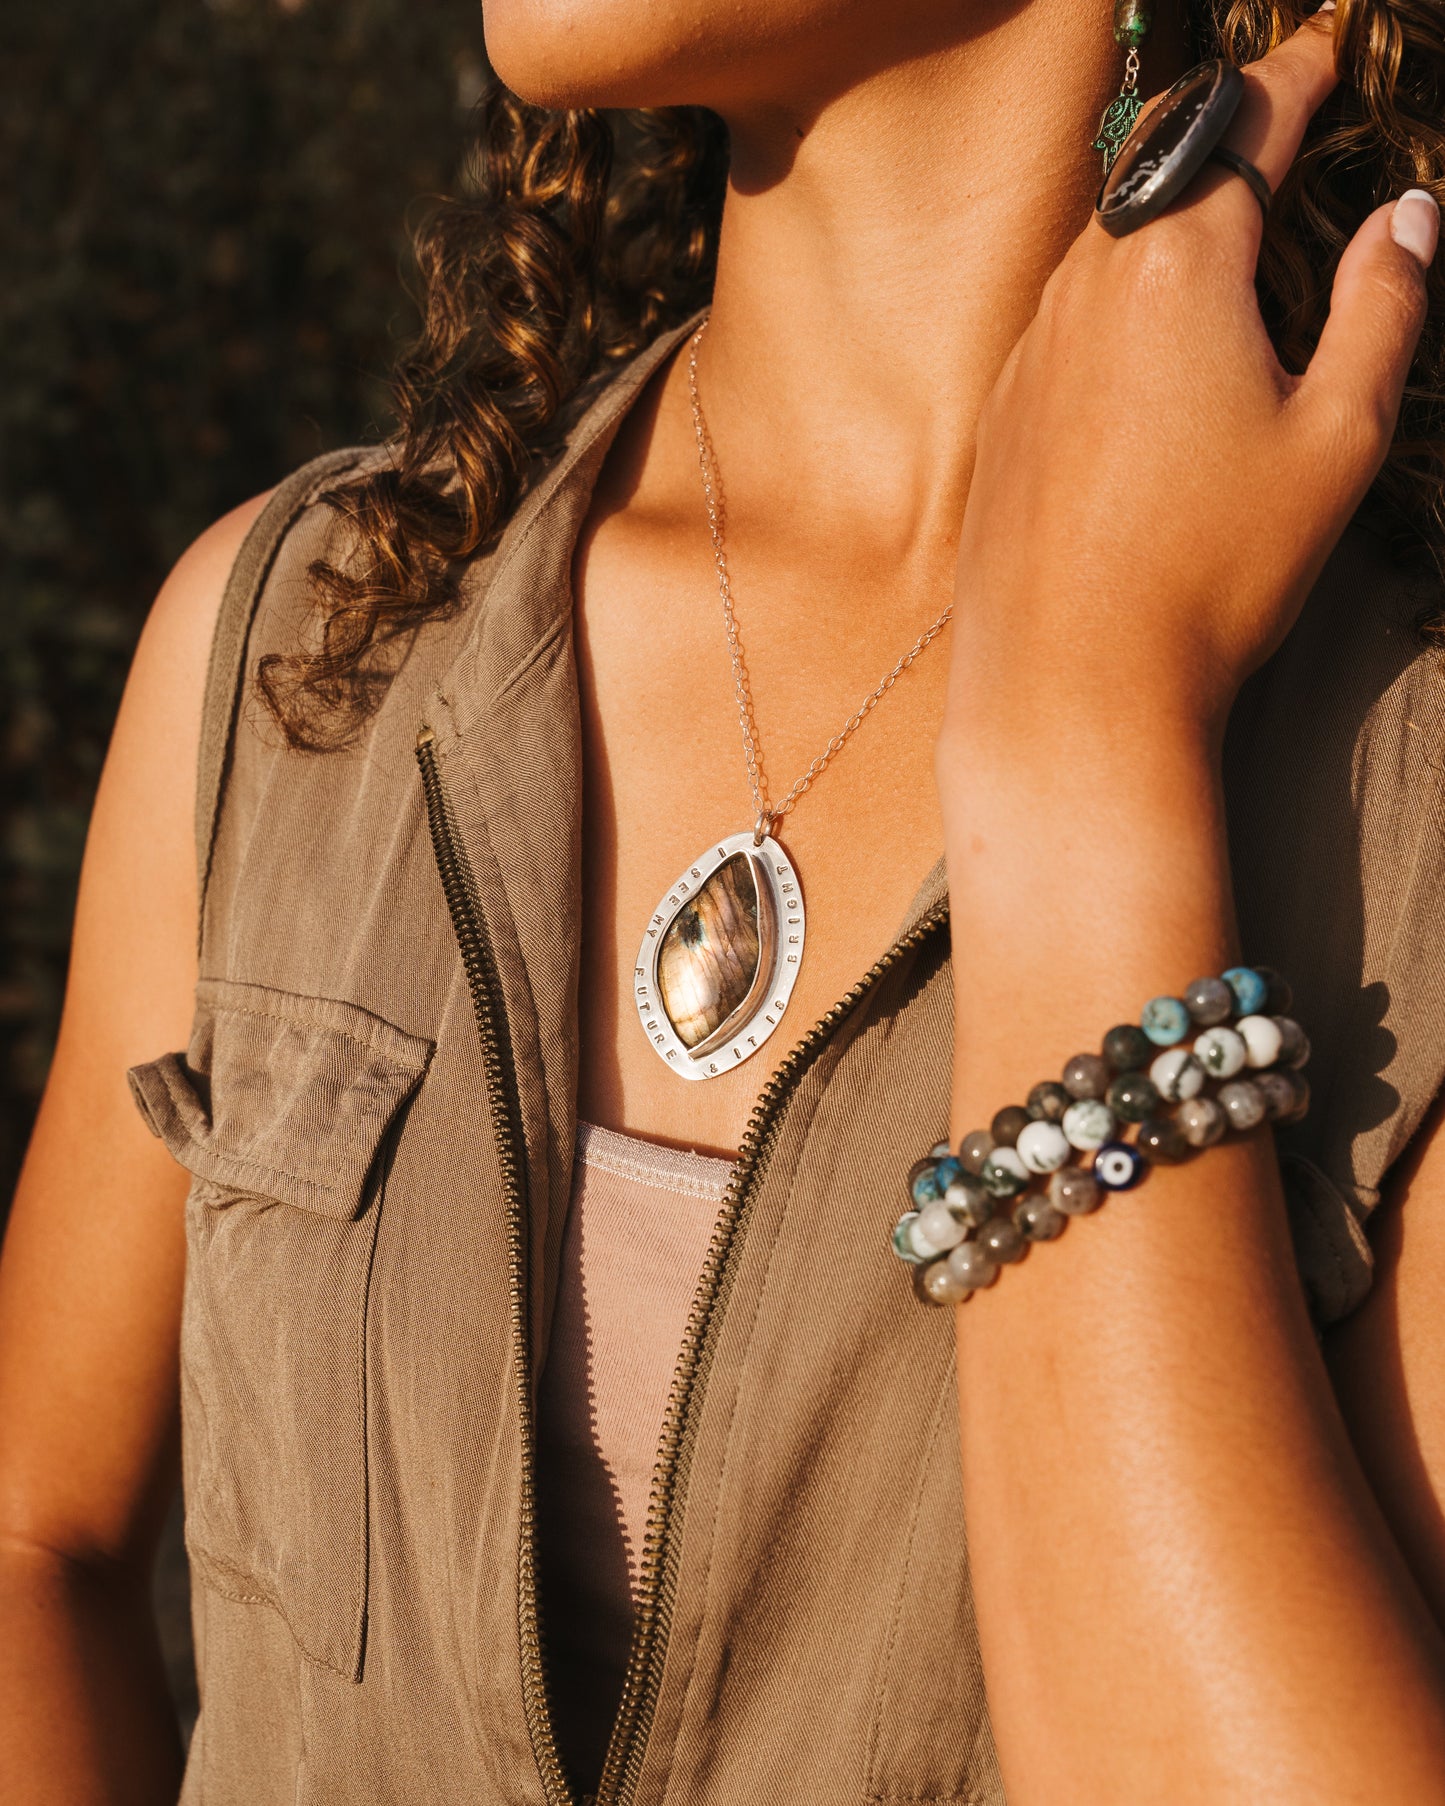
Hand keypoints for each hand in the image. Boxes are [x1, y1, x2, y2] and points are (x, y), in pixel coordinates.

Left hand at [943, 12, 1436, 749]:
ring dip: (1171, 225)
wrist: (1072, 685)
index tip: (1327, 45)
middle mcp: (1088, 288)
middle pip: (1166, 174)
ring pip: (1110, 245)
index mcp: (1179, 271)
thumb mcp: (1335, 437)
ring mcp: (1033, 350)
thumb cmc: (1213, 572)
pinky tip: (1153, 359)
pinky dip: (1120, 304)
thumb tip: (1408, 214)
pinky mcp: (1006, 412)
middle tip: (1287, 140)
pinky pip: (1068, 319)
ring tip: (1231, 249)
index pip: (1247, 126)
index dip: (1299, 74)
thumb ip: (1382, 306)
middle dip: (1230, 145)